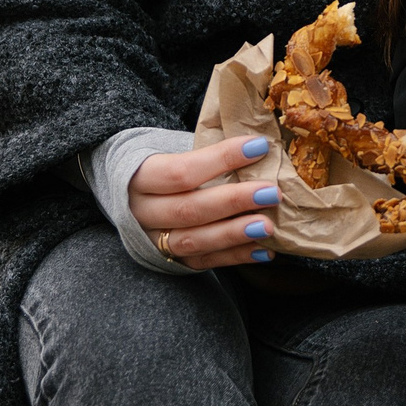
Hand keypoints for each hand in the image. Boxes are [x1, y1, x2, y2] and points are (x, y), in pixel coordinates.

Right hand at [127, 135, 281, 268]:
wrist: (134, 199)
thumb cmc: (165, 169)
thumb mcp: (172, 153)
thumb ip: (208, 152)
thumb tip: (259, 144)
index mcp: (139, 177)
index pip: (181, 170)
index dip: (221, 158)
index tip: (258, 147)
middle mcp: (143, 212)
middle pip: (189, 209)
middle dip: (234, 201)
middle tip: (271, 193)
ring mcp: (154, 241)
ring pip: (195, 240)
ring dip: (235, 233)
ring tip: (268, 226)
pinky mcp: (171, 260)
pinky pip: (205, 261)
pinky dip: (236, 256)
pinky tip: (263, 250)